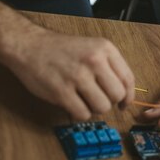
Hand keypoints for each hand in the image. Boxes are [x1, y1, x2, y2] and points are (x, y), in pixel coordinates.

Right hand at [7, 27, 134, 119]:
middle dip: (110, 102)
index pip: (128, 79)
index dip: (129, 96)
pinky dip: (79, 114)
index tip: (124, 104)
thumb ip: (109, 66)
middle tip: (98, 99)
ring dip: (94, 109)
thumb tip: (124, 93)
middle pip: (117, 95)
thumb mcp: (93, 47)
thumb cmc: (62, 49)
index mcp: (105, 49)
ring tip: (84, 100)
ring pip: (101, 107)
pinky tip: (73, 104)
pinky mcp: (61, 91)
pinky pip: (82, 114)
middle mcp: (94, 61)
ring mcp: (78, 76)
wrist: (30, 45)